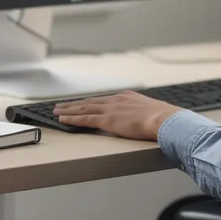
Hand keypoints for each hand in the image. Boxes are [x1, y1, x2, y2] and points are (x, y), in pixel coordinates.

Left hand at [53, 91, 182, 139]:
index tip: (82, 103)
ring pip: (83, 108)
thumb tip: (149, 122)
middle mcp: (116, 100)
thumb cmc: (163, 120)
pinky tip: (63, 119)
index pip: (104, 100)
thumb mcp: (153, 113)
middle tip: (62, 105)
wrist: (164, 119)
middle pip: (90, 102)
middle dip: (75, 104)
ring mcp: (110, 109)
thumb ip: (146, 116)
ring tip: (57, 111)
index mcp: (127, 97)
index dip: (91, 102)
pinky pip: (84, 118)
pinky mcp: (107, 120)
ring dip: (68, 110)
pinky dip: (72, 118)